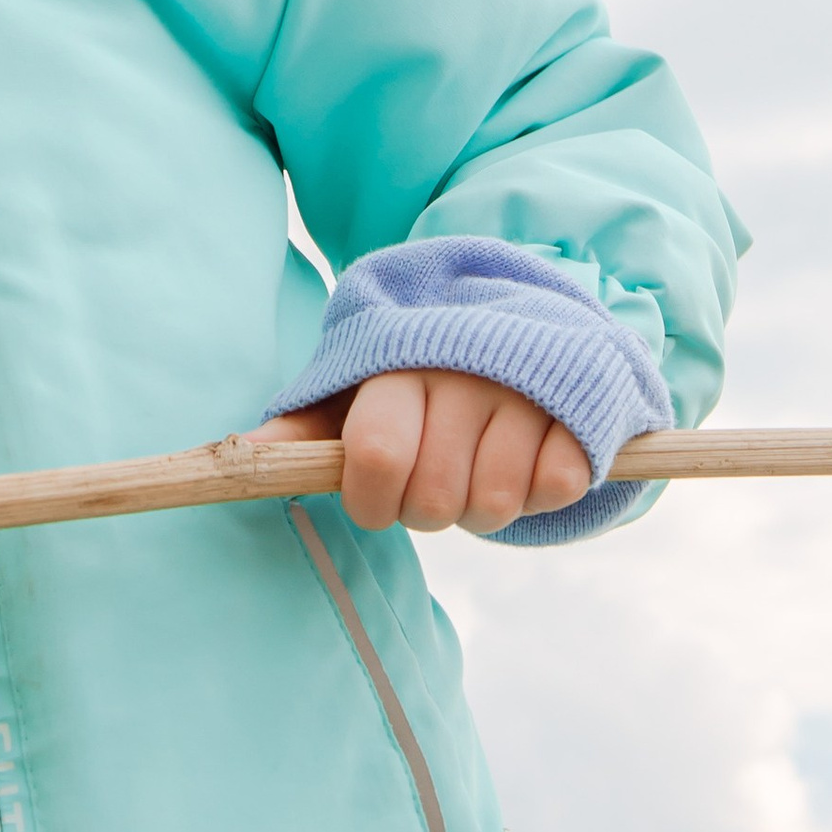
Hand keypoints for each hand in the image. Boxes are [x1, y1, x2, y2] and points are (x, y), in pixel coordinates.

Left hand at [256, 370, 592, 536]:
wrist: (522, 320)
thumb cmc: (419, 374)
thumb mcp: (357, 387)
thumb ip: (308, 425)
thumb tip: (248, 452)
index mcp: (400, 366)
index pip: (376, 455)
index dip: (370, 498)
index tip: (377, 493)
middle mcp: (466, 374)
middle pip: (432, 500)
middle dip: (425, 510)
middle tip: (435, 476)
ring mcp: (529, 392)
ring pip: (494, 505)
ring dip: (482, 507)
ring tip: (480, 465)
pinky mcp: (583, 412)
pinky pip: (555, 489)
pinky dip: (540, 492)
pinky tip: (529, 456)